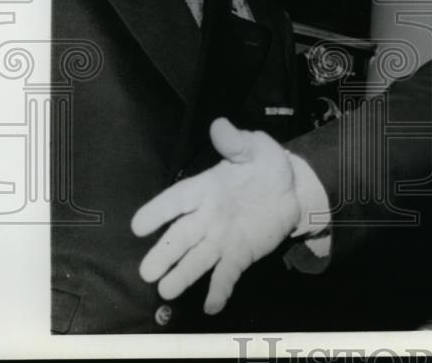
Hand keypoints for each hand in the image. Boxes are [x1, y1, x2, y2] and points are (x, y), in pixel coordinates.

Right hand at [131, 118, 300, 313]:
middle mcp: (206, 218)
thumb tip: (220, 125)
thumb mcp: (256, 148)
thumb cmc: (266, 166)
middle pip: (180, 237)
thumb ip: (237, 142)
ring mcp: (221, 239)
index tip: (138, 226)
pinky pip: (226, 274)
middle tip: (147, 272)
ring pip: (198, 259)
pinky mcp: (239, 255)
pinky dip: (219, 290)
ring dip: (183, 275)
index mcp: (205, 189)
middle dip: (164, 254)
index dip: (157, 212)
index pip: (177, 200)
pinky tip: (212, 306)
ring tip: (166, 291)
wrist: (293, 190)